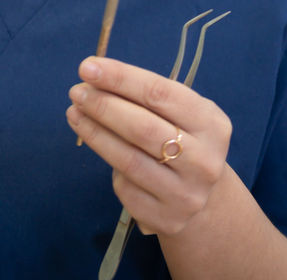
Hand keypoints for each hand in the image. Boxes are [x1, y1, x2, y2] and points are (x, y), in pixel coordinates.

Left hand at [66, 55, 231, 236]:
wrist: (204, 198)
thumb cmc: (184, 140)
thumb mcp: (182, 112)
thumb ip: (147, 96)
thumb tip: (96, 77)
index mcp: (212, 124)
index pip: (159, 93)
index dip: (121, 78)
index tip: (88, 67)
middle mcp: (204, 161)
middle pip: (142, 128)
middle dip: (104, 105)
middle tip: (77, 91)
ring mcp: (186, 195)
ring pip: (129, 160)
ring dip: (95, 132)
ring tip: (75, 113)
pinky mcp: (166, 220)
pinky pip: (126, 187)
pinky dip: (109, 163)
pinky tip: (99, 146)